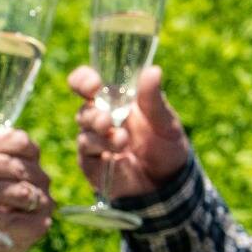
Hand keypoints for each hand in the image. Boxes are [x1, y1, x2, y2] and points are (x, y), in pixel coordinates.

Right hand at [70, 64, 190, 198]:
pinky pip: (87, 154)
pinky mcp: (92, 164)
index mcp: (112, 99)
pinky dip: (101, 151)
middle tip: (107, 119)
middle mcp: (99, 118)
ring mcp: (94, 141)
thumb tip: (153, 70)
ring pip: (85, 133)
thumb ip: (154, 98)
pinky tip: (119, 154)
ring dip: (101, 135)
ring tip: (123, 139)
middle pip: (83, 110)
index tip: (93, 84)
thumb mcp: (164, 120)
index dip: (83, 80)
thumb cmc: (165, 144)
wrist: (168, 181)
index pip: (85, 82)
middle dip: (94, 114)